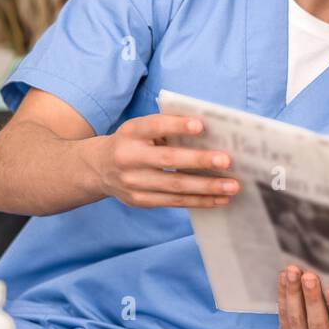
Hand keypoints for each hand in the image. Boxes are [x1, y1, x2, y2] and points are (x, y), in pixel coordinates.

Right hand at [88, 113, 238, 207]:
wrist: (97, 168)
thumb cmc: (131, 143)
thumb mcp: (140, 129)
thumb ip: (166, 128)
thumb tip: (209, 134)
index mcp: (131, 133)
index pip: (154, 127)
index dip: (176, 126)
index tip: (201, 126)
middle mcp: (129, 158)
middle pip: (168, 160)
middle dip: (199, 161)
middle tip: (226, 161)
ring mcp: (133, 183)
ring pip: (175, 186)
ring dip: (207, 187)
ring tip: (232, 187)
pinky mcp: (140, 201)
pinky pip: (174, 202)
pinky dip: (199, 201)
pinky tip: (219, 199)